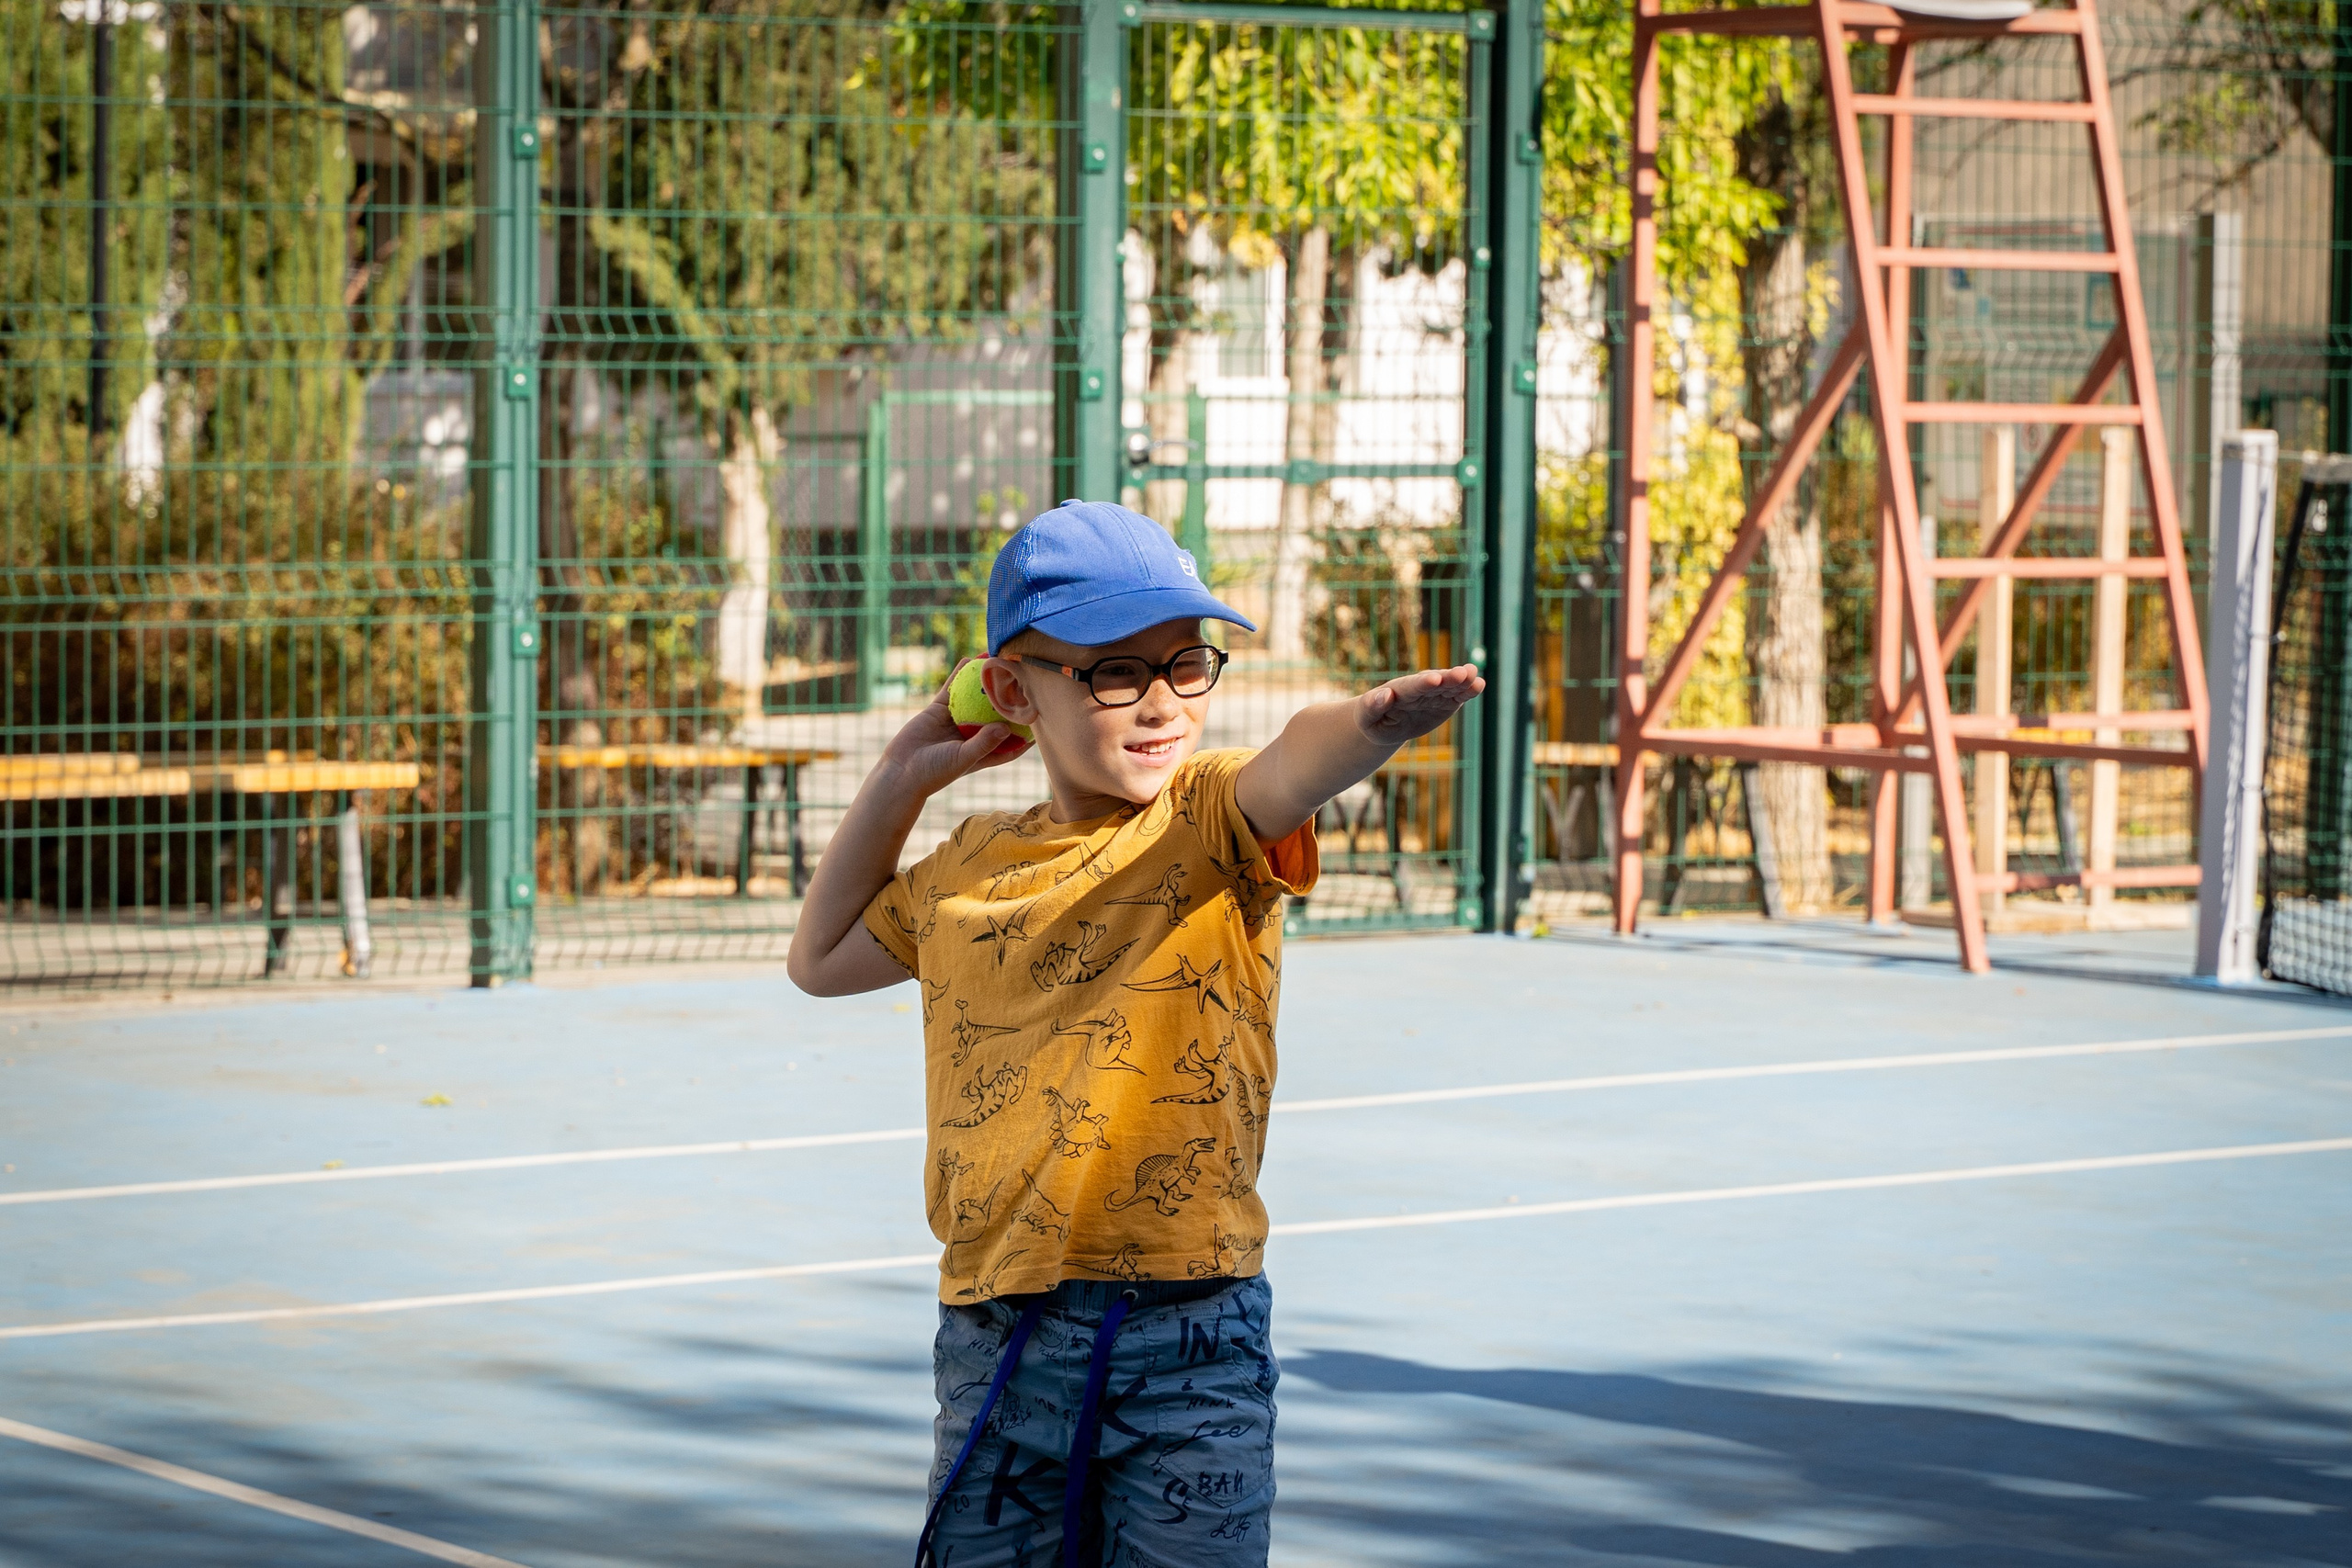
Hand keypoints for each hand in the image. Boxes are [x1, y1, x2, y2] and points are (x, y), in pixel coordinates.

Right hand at [876, 666, 1030, 797]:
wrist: (900, 772)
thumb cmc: (935, 773)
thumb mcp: (963, 759)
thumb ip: (984, 743)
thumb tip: (1005, 726)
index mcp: (984, 751)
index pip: (1012, 741)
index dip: (1027, 730)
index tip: (1043, 715)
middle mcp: (972, 734)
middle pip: (996, 714)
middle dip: (1008, 699)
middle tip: (1024, 679)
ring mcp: (956, 721)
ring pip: (975, 697)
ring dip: (985, 681)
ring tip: (1000, 662)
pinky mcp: (938, 711)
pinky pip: (952, 689)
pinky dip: (960, 675)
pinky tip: (970, 660)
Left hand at [1354, 664, 1485, 745]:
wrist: (1386, 725)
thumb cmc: (1372, 721)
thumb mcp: (1366, 717)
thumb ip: (1372, 705)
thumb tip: (1384, 694)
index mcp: (1400, 690)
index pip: (1413, 686)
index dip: (1423, 682)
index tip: (1435, 679)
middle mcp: (1420, 688)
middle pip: (1436, 682)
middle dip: (1448, 678)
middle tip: (1463, 673)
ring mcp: (1434, 694)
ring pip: (1450, 686)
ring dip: (1462, 681)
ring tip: (1475, 676)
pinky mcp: (1445, 702)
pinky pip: (1458, 696)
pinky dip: (1468, 691)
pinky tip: (1479, 685)